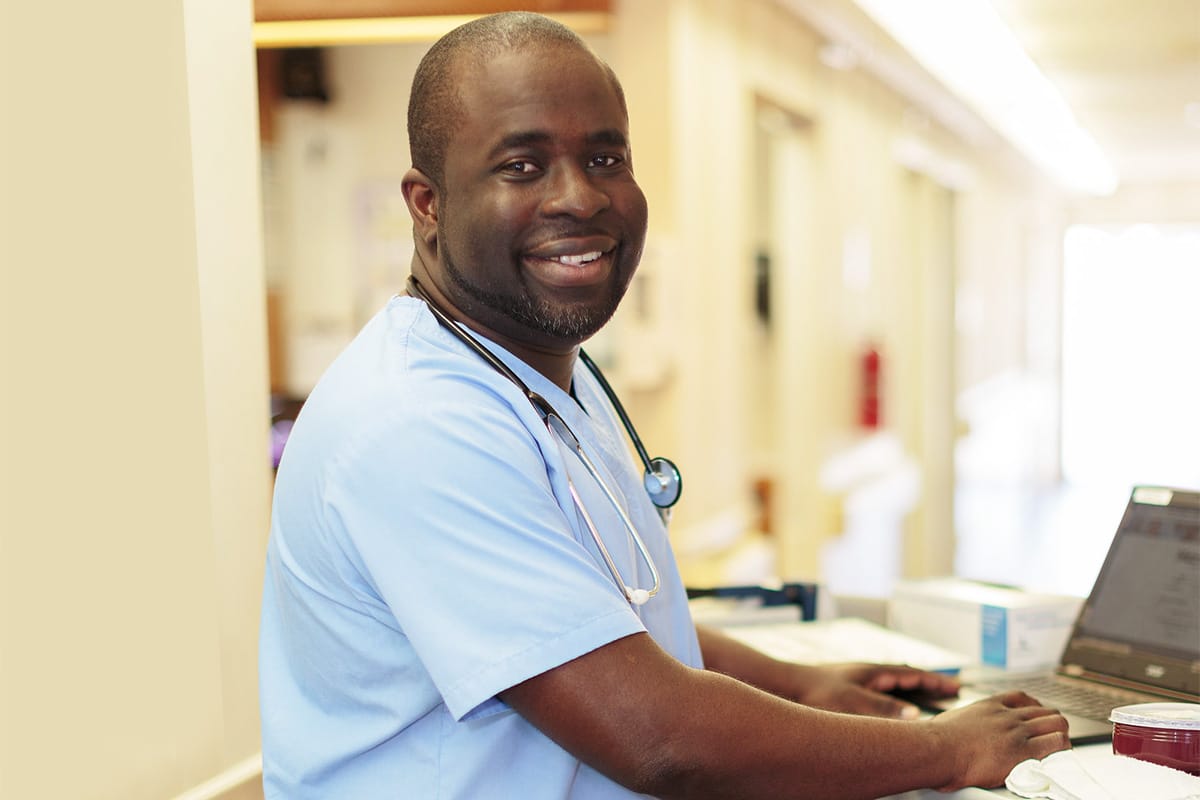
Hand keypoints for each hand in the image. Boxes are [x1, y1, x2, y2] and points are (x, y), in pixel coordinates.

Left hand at [786, 662, 960, 718]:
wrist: (787, 686)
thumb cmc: (816, 691)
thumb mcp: (854, 702)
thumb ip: (884, 708)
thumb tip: (914, 715)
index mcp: (875, 672)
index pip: (914, 674)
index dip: (936, 681)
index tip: (956, 686)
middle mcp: (869, 672)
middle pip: (908, 675)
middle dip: (929, 683)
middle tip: (950, 689)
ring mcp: (860, 678)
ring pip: (895, 682)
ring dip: (913, 687)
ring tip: (929, 696)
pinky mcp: (850, 687)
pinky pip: (883, 688)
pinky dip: (897, 694)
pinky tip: (893, 704)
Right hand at [930, 690, 1069, 790]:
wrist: (937, 750)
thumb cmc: (937, 740)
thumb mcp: (952, 720)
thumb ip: (964, 723)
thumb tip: (955, 731)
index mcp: (989, 706)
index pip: (1022, 698)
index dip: (1034, 707)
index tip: (1037, 715)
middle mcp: (1007, 716)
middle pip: (1044, 710)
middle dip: (1052, 722)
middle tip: (1052, 733)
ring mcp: (1016, 732)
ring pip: (1056, 723)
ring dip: (1061, 733)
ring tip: (1060, 745)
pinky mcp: (1023, 751)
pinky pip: (1055, 744)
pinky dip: (1062, 748)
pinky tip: (1061, 753)